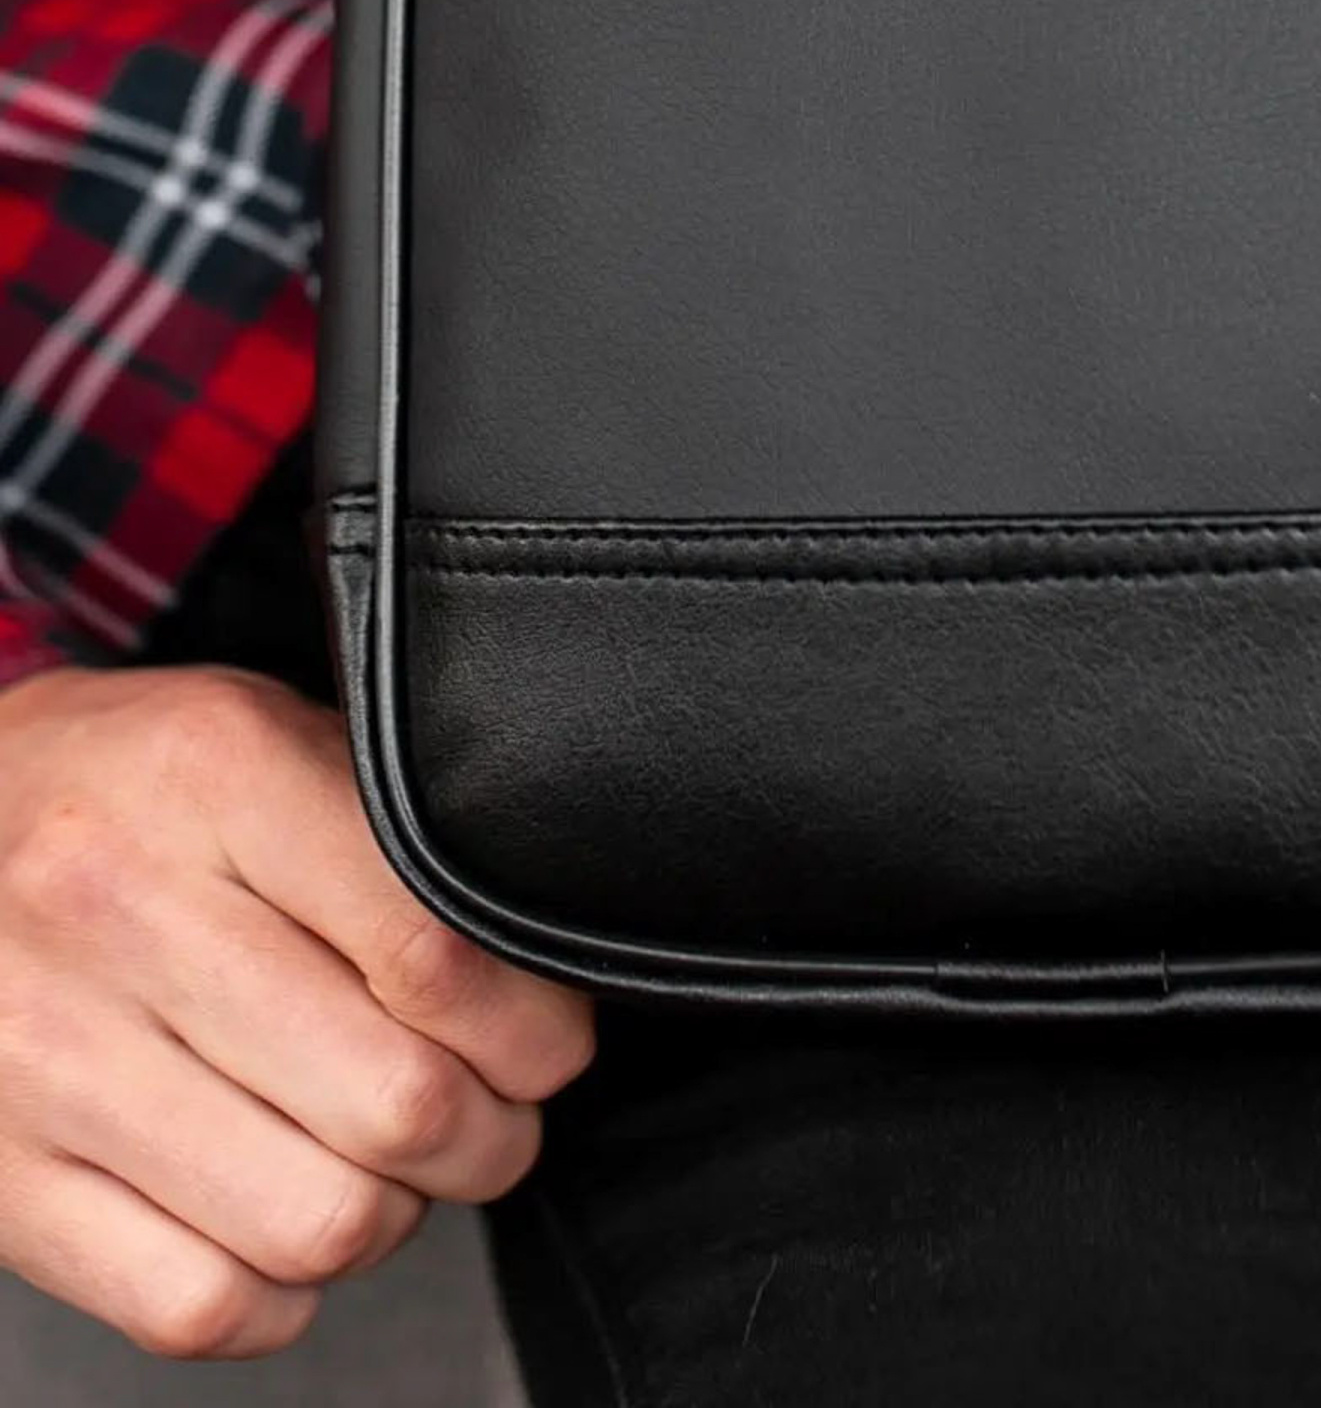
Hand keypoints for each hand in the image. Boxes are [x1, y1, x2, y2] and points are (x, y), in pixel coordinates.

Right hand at [0, 664, 593, 1358]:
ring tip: (392, 1162)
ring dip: (396, 1216)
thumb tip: (542, 965)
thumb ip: (400, 837)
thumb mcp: (272, 735)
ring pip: (315, 1223)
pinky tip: (286, 1218)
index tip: (548, 1042)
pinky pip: (199, 1306)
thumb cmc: (140, 786)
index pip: (438, 955)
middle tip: (493, 1110)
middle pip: (396, 1104)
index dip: (534, 1030)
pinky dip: (281, 1294)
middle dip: (489, 1134)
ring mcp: (45, 1057)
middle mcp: (117, 911)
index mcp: (217, 777)